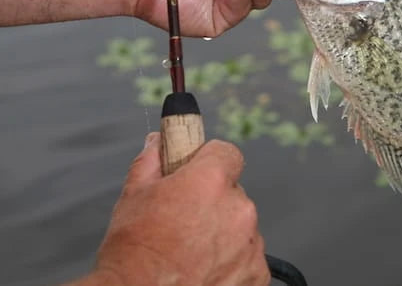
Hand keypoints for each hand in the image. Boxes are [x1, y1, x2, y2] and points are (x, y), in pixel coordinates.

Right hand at [71, 134, 269, 285]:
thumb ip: (152, 160)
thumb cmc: (134, 253)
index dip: (210, 161)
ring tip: (191, 252)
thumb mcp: (133, 195)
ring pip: (241, 226)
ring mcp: (251, 242)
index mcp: (211, 180)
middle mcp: (238, 208)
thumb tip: (159, 141)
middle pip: (232, 193)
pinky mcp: (256, 272)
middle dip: (212, 203)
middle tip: (184, 222)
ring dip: (223, 234)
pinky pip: (248, 257)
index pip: (227, 152)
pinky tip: (204, 269)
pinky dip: (231, 262)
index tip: (197, 172)